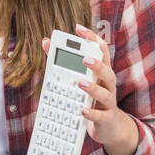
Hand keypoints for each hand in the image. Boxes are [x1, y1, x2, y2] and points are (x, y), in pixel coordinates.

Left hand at [43, 25, 138, 154]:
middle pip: (108, 71)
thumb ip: (63, 61)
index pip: (101, 51)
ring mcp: (109, 102)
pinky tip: (82, 109)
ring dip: (92, 88)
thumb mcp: (79, 79)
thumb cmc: (91, 98)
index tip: (78, 28)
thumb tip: (46, 42)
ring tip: (79, 83)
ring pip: (105, 92)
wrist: (108, 126)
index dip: (91, 38)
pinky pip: (101, 115)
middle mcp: (107, 85)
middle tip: (84, 59)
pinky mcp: (107, 118)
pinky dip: (92, 113)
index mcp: (101, 73)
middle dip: (97, 64)